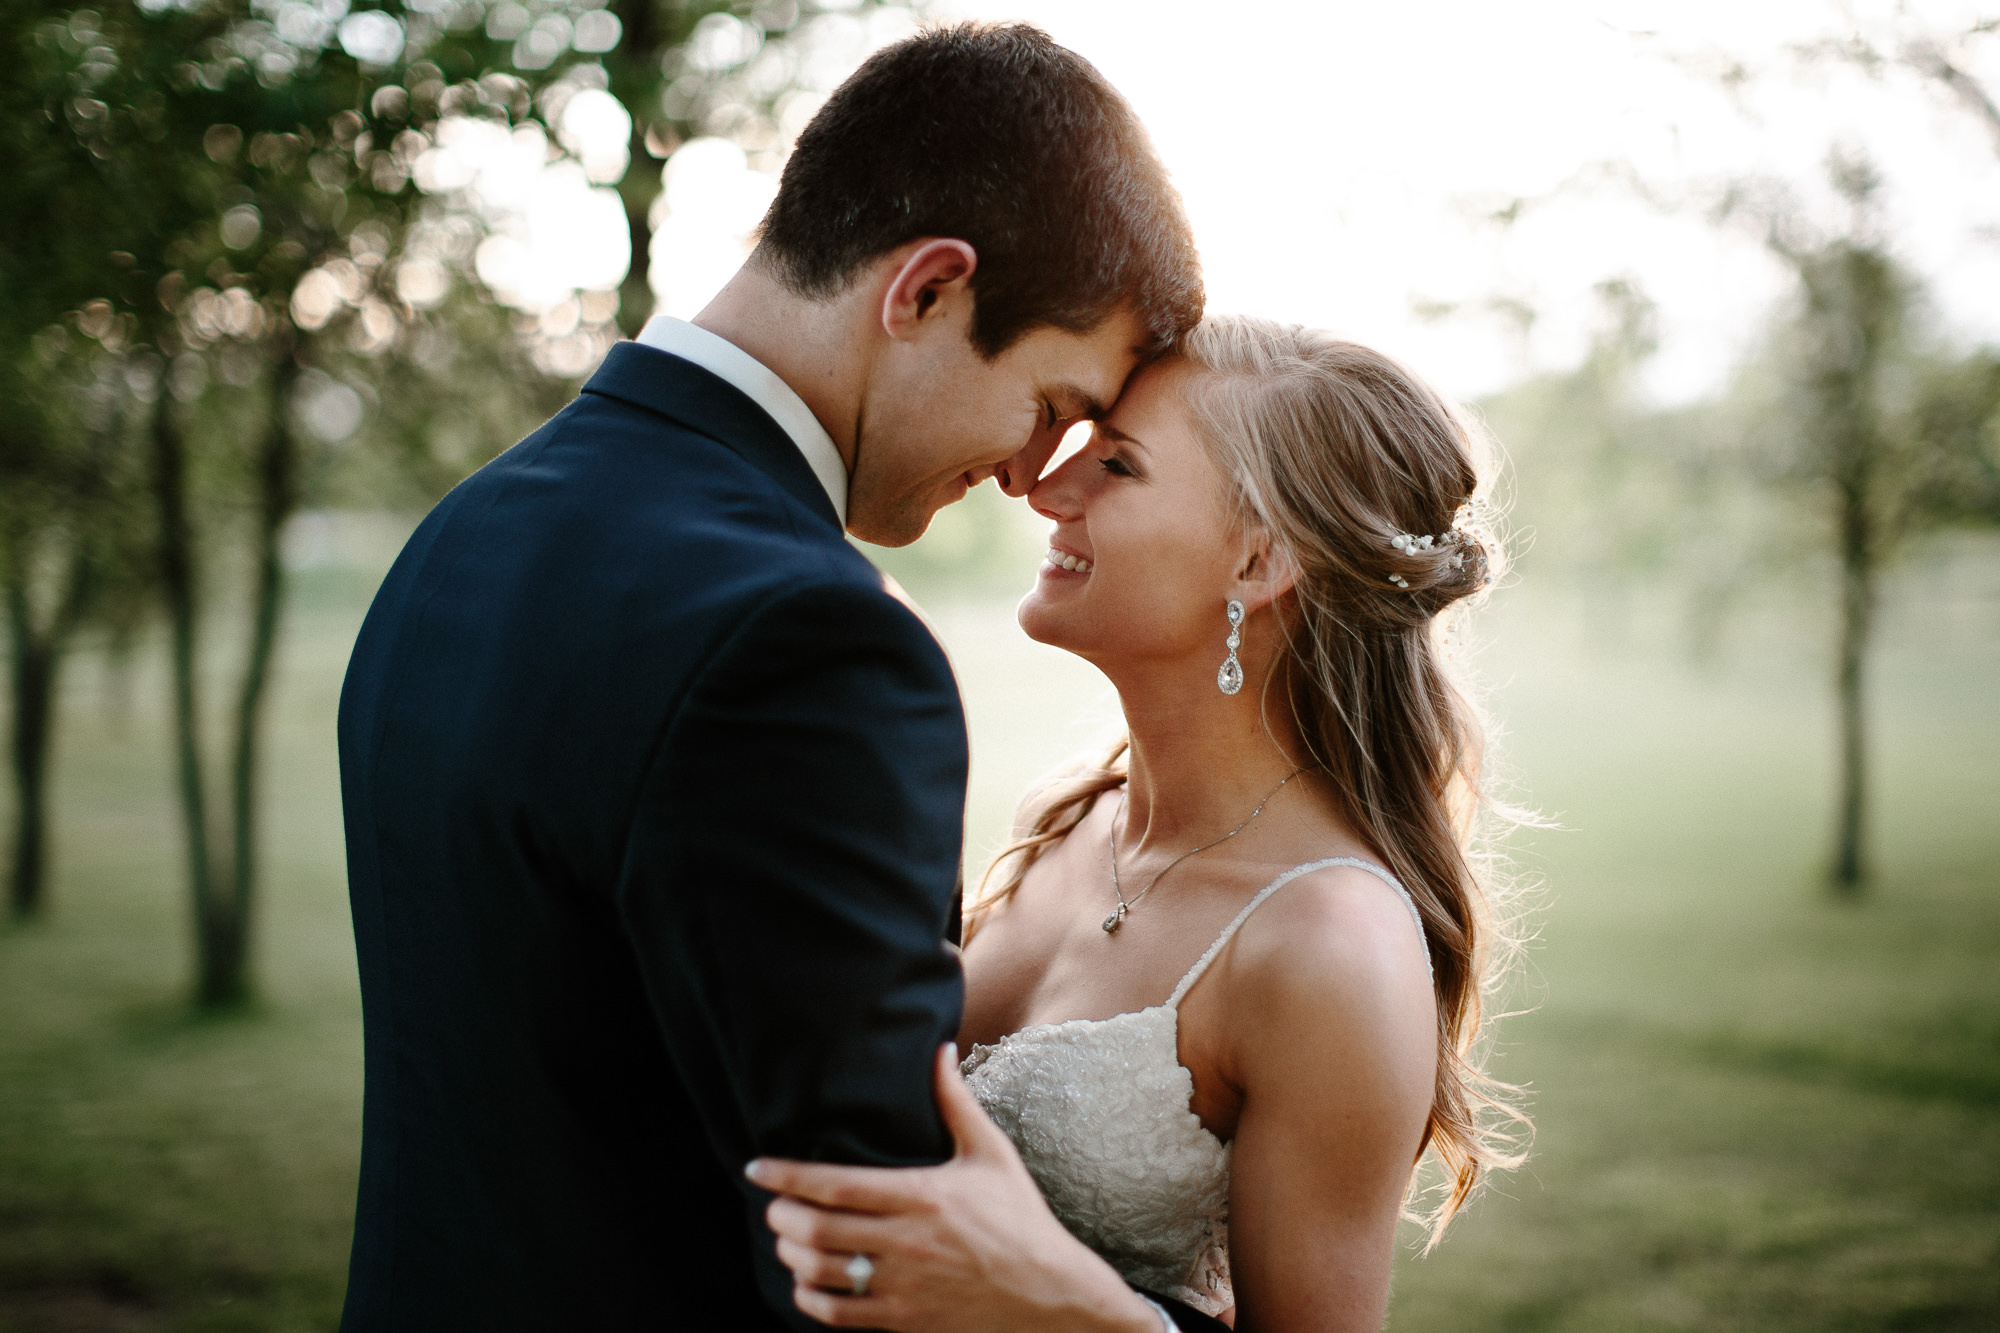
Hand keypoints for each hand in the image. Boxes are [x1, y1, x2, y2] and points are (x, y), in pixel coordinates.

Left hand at [747, 1044, 1161, 1332]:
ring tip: (785, 1242)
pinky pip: (840, 1314)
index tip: (757, 1168)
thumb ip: (955, 1102)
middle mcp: (907, 1241)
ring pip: (823, 1272)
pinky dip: (811, 1299)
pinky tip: (805, 1285)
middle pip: (817, 1230)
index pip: (836, 1185)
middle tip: (771, 1207)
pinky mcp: (906, 1319)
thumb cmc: (1021, 1218)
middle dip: (781, 1217)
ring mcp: (904, 1285)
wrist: (1051, 1293)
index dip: (787, 1176)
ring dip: (791, 1257)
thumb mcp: (991, 1154)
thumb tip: (940, 1049)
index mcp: (922, 1195)